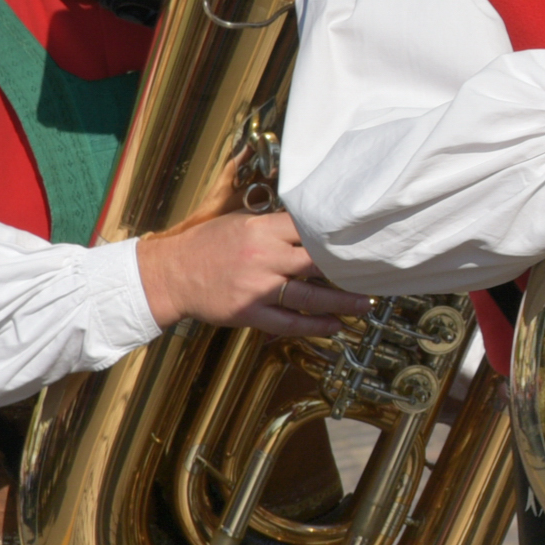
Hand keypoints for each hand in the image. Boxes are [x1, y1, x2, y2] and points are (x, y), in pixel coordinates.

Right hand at [136, 211, 364, 338]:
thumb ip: (274, 222)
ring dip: (342, 302)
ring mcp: (257, 288)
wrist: (169, 274)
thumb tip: (311, 218)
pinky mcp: (248, 313)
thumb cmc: (206, 244)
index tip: (363, 239)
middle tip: (375, 273)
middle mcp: (263, 258)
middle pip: (317, 263)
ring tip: (366, 304)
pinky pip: (288, 323)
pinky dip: (315, 326)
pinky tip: (335, 326)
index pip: (310, 229)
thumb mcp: (238, 221)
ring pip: (309, 297)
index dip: (338, 236)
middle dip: (348, 270)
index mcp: (262, 230)